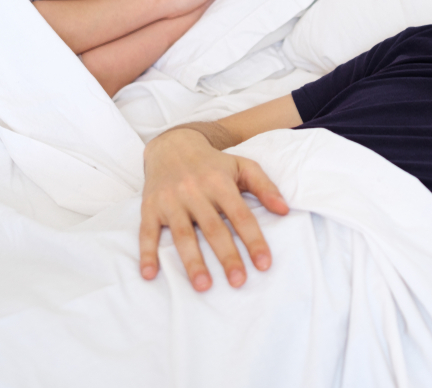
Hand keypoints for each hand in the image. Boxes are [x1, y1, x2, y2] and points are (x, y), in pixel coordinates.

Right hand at [139, 126, 288, 289]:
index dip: (254, 240)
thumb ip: (265, 187)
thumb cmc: (213, 162)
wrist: (172, 144)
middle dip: (227, 257)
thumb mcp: (243, 166)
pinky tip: (150, 274)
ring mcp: (171, 200)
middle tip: (238, 281)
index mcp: (220, 183)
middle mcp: (195, 191)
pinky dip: (147, 253)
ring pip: (183, 235)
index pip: (241, 216)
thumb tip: (285, 210)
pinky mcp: (150, 207)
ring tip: (203, 286)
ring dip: (192, 262)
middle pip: (213, 229)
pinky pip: (147, 232)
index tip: (264, 264)